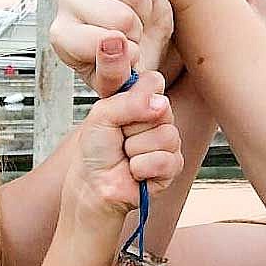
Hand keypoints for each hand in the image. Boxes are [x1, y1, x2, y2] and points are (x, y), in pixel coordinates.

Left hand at [49, 0, 173, 97]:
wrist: (138, 42)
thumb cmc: (121, 65)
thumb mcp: (118, 84)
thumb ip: (113, 75)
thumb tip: (113, 45)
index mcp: (62, 36)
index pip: (100, 43)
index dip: (123, 55)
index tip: (123, 59)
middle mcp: (67, 1)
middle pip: (120, 17)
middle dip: (135, 34)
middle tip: (130, 40)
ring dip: (144, 14)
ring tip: (135, 24)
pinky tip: (139, 6)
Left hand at [62, 72, 181, 222]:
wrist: (93, 184)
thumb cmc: (96, 150)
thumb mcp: (101, 114)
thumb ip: (128, 101)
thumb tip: (160, 103)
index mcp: (142, 100)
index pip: (154, 81)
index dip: (135, 98)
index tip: (117, 113)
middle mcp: (158, 118)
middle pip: (162, 109)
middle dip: (132, 127)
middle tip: (120, 138)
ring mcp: (168, 142)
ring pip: (165, 136)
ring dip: (135, 150)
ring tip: (127, 156)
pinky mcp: (172, 166)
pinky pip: (164, 160)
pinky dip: (141, 168)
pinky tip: (135, 171)